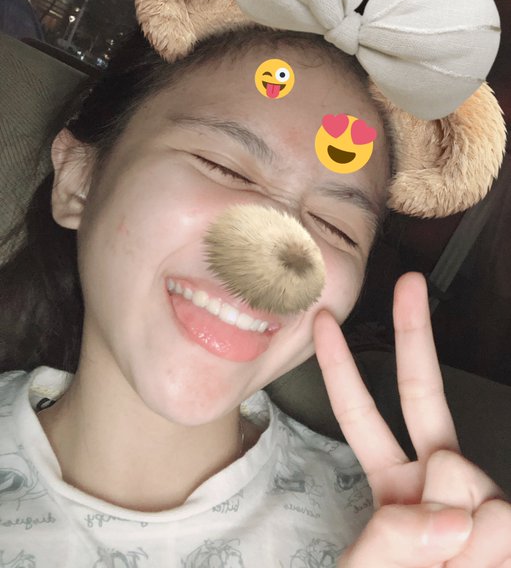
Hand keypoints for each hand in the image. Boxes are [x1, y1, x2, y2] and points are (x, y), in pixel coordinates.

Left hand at [314, 272, 510, 566]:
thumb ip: (389, 545)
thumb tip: (447, 510)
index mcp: (393, 482)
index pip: (360, 415)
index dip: (340, 368)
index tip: (324, 324)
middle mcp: (436, 476)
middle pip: (423, 394)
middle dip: (413, 333)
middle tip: (409, 282)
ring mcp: (478, 493)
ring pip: (465, 479)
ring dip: (461, 538)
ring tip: (461, 564)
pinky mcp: (507, 518)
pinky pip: (501, 519)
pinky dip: (491, 549)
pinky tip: (488, 554)